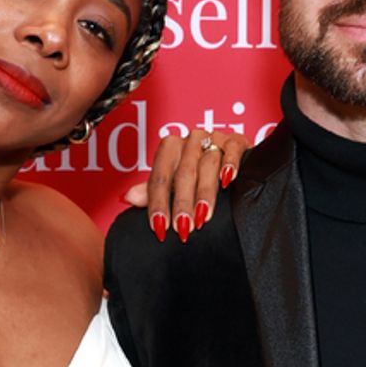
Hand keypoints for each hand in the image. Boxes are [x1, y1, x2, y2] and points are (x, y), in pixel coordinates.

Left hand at [124, 128, 250, 241]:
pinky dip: (230, 165)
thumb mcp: (173, 182)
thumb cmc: (197, 171)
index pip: (159, 177)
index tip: (159, 227)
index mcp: (170, 148)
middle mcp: (190, 141)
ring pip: (207, 165)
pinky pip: (232, 151)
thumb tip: (129, 198)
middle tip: (182, 227)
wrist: (229, 156)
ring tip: (202, 217)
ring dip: (205, 193)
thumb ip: (153, 191)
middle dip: (182, 203)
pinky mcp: (236, 141)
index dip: (157, 202)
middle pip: (183, 173)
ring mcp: (214, 138)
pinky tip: (228, 181)